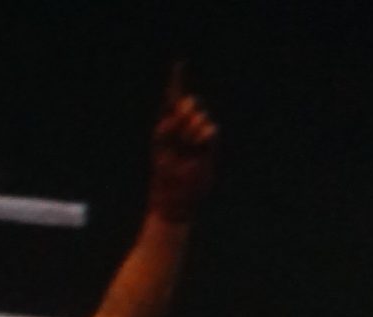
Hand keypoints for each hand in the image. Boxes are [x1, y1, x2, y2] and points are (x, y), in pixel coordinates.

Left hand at [148, 63, 217, 222]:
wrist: (176, 197)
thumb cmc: (164, 174)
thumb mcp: (162, 145)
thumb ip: (171, 125)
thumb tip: (184, 107)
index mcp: (164, 128)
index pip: (171, 100)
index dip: (176, 82)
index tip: (180, 63)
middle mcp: (181, 129)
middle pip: (186, 105)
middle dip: (182, 115)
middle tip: (178, 134)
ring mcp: (195, 136)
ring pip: (199, 118)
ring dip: (191, 131)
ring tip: (186, 149)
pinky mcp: (208, 145)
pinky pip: (210, 130)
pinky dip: (205, 135)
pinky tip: (201, 146)